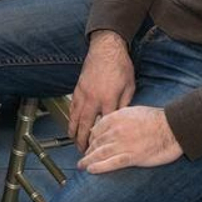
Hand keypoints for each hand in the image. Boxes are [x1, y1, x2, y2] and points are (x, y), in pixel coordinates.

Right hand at [69, 30, 135, 150]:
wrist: (106, 48)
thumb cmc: (121, 66)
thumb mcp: (129, 86)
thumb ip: (125, 104)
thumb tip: (121, 120)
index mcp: (108, 99)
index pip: (105, 125)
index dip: (103, 139)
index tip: (102, 149)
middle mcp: (93, 98)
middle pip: (86, 125)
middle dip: (84, 140)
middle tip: (84, 152)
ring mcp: (83, 93)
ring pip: (75, 117)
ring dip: (74, 131)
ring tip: (74, 142)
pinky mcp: (78, 88)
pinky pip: (72, 106)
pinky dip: (71, 117)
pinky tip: (72, 123)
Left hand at [78, 106, 181, 173]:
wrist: (172, 127)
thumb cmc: (156, 119)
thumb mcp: (132, 111)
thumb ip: (117, 117)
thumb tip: (107, 123)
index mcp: (115, 118)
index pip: (95, 131)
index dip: (90, 140)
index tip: (88, 145)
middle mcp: (115, 131)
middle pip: (96, 143)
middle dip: (88, 152)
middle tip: (83, 158)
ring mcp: (123, 144)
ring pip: (100, 153)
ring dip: (88, 161)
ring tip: (81, 166)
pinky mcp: (132, 156)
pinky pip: (111, 163)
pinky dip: (99, 167)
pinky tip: (91, 170)